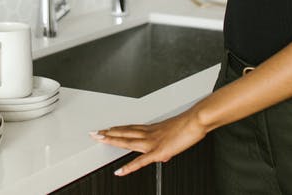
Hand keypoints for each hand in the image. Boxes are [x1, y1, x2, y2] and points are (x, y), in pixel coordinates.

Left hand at [90, 109, 207, 175]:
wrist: (196, 120)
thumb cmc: (189, 124)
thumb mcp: (175, 133)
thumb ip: (167, 144)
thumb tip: (166, 153)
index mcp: (153, 129)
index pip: (130, 128)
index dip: (117, 129)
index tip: (107, 128)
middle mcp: (149, 134)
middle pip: (124, 133)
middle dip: (108, 133)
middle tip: (95, 132)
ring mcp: (152, 142)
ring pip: (127, 141)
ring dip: (112, 140)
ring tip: (100, 140)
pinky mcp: (158, 152)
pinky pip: (140, 161)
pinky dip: (128, 167)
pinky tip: (120, 171)